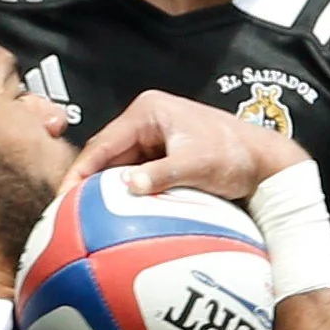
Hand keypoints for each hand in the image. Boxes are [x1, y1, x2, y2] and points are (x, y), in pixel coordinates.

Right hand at [65, 90, 311, 201]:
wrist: (265, 162)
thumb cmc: (235, 155)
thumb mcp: (195, 165)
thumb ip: (160, 175)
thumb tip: (127, 186)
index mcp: (148, 112)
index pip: (103, 144)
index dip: (80, 171)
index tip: (63, 196)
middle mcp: (147, 121)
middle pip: (107, 155)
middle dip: (87, 182)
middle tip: (66, 212)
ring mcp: (156, 138)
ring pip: (120, 167)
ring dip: (106, 190)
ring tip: (84, 217)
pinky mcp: (165, 156)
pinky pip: (138, 176)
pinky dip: (128, 193)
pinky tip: (116, 215)